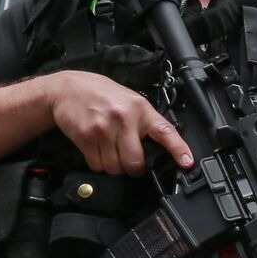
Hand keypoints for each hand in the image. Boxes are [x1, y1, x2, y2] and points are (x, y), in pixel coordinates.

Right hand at [46, 71, 192, 174]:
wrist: (69, 88)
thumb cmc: (103, 95)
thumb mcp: (131, 101)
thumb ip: (145, 122)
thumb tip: (159, 148)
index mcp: (141, 110)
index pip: (165, 131)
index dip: (178, 149)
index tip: (187, 162)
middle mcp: (124, 119)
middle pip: (135, 162)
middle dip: (135, 169)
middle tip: (132, 164)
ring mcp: (104, 129)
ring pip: (115, 168)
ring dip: (115, 168)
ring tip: (112, 153)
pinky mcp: (86, 137)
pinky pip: (97, 165)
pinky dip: (99, 164)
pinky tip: (98, 150)